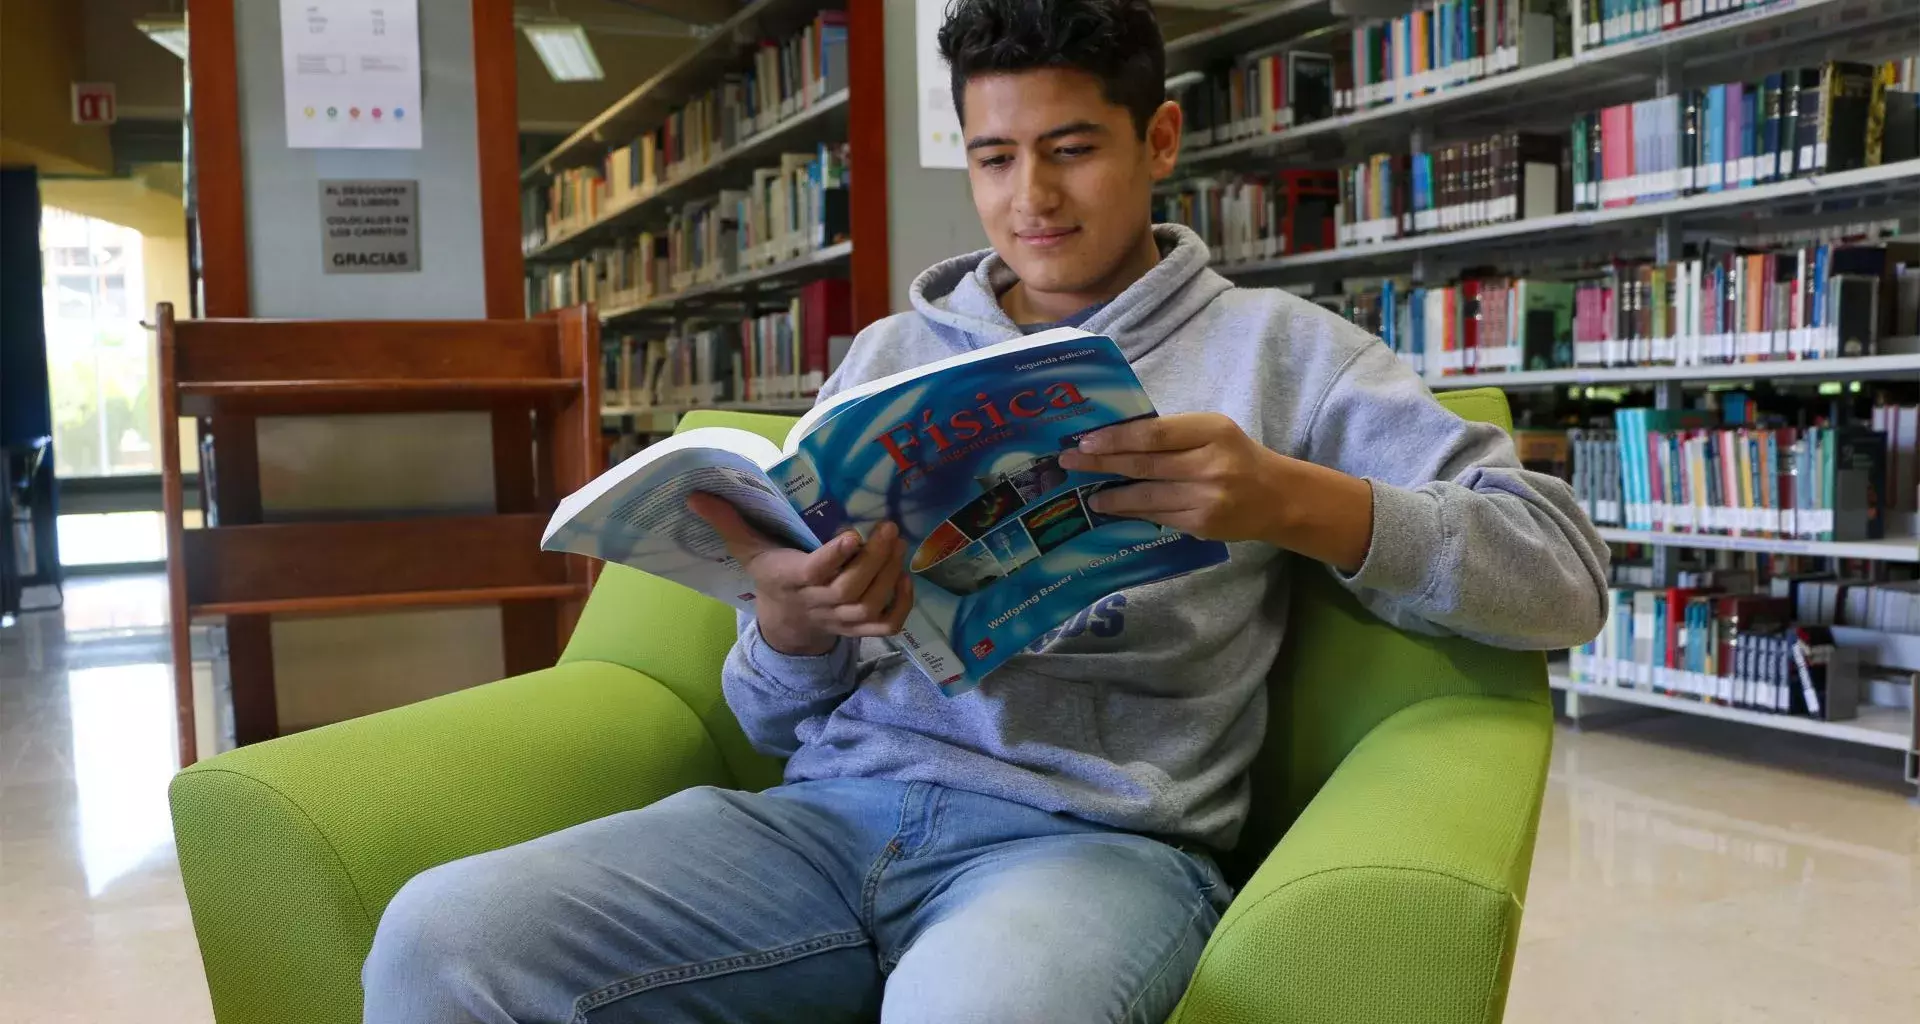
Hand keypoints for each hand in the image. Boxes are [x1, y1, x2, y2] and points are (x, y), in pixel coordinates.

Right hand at [687, 493, 913, 655]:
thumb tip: (695, 494)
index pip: (815, 573)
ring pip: (871, 605)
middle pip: (851, 590)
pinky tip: (905, 578)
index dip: (834, 558)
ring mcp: (842, 619)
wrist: (786, 621)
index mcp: (792, 579)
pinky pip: (887, 625)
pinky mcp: (860, 629)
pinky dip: (902, 606)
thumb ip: (727, 521)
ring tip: (898, 541)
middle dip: (873, 560)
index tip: (851, 534)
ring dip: (890, 575)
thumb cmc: (772, 573)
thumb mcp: (747, 548)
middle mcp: (819, 602)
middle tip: (888, 527)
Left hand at [1057, 413, 1374, 571]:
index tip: (1086, 441)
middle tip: (1069, 463)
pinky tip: (1115, 510)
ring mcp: (1206, 498)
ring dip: (1112, 496)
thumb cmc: (1236, 457)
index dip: (1117, 437)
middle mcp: (1210, 464)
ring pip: (1147, 497)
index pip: (1156, 433)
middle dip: (1102, 464)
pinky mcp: (1202, 525)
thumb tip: (1115, 439)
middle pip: (1145, 464)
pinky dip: (1134, 513)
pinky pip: (1158, 517)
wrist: (1276, 498)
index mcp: (1212, 431)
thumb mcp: (1212, 432)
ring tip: (1088, 495)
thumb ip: (1173, 435)